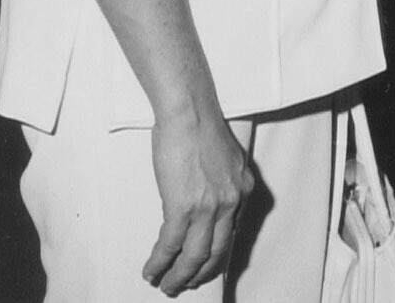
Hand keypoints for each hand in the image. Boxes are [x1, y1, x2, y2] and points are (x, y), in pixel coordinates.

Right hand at [143, 108, 254, 293]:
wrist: (188, 110)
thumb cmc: (200, 124)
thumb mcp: (226, 157)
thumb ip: (222, 182)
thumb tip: (207, 200)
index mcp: (243, 188)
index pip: (233, 234)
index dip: (217, 255)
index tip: (206, 267)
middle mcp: (231, 202)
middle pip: (216, 252)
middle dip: (199, 274)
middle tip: (184, 284)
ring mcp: (208, 207)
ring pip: (194, 257)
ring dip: (179, 276)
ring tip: (166, 285)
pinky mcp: (183, 207)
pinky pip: (170, 245)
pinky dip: (160, 262)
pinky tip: (151, 270)